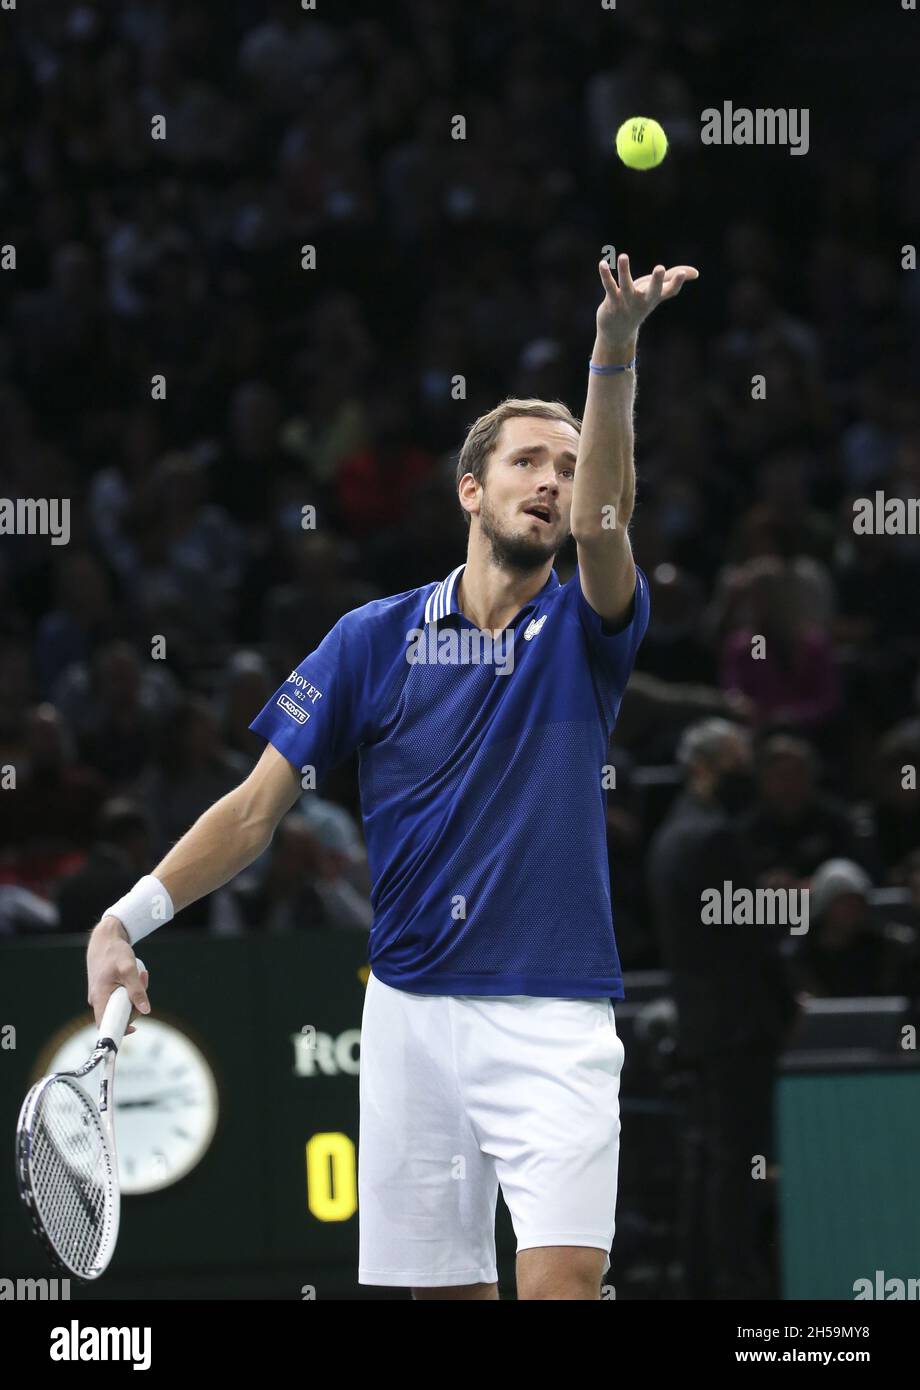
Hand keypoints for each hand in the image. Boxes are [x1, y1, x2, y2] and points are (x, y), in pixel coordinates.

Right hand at [87, 916, 148, 1035]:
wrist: (105, 939)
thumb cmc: (114, 952)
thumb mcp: (128, 969)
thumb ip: (137, 990)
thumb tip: (146, 1010)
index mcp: (99, 998)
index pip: (105, 1025)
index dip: (118, 1031)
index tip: (134, 1029)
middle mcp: (97, 1000)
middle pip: (118, 1015)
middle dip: (135, 1003)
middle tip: (144, 983)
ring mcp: (101, 996)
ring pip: (122, 1005)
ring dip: (135, 994)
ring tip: (141, 974)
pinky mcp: (106, 991)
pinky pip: (121, 997)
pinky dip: (131, 990)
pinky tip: (137, 975)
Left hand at [596, 254, 698, 349]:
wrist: (618, 332)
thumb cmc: (639, 305)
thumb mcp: (657, 292)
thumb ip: (673, 280)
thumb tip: (696, 273)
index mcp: (655, 297)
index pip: (670, 290)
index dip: (677, 282)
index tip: (682, 273)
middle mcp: (643, 300)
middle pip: (652, 291)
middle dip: (656, 280)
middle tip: (660, 268)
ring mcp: (627, 302)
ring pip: (626, 285)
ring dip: (625, 271)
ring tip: (623, 256)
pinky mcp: (612, 302)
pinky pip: (609, 287)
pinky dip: (606, 276)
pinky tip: (602, 264)